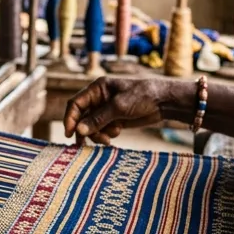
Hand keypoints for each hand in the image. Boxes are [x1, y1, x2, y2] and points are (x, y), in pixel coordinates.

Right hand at [63, 77, 190, 144]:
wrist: (163, 102)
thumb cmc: (142, 96)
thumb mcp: (118, 107)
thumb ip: (98, 119)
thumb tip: (79, 130)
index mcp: (97, 89)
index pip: (75, 104)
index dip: (70, 118)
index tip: (70, 133)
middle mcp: (98, 99)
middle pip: (81, 118)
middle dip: (85, 131)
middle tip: (84, 144)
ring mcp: (106, 110)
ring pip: (91, 126)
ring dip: (97, 134)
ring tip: (108, 139)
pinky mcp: (114, 119)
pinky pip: (102, 130)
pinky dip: (106, 134)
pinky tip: (117, 133)